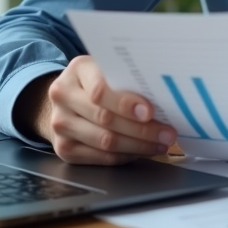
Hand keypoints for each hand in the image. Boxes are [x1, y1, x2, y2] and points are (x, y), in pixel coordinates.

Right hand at [25, 55, 177, 164]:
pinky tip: (143, 151)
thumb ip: (128, 79)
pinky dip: (126, 156)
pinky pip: (101, 158)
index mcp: (78, 70)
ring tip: (160, 143)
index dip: (126, 104)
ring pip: (104, 141)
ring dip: (138, 145)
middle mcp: (63, 95)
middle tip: (168, 133)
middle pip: (105, 118)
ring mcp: (60, 124)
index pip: (101, 90)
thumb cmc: (99, 81)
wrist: (68, 99)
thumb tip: (163, 97)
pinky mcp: (63, 148)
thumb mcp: (109, 70)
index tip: (150, 112)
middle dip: (142, 129)